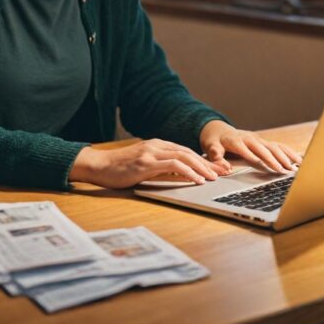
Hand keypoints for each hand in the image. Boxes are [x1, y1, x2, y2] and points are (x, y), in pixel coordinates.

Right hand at [69, 139, 229, 188]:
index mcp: (157, 145)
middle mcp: (156, 145)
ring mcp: (151, 152)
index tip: (219, 169)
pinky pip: (172, 165)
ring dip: (202, 168)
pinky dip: (187, 171)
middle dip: (208, 163)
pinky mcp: (146, 162)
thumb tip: (183, 176)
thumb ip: (162, 168)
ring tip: (214, 178)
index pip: (186, 151)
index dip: (204, 160)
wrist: (99, 165)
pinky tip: (196, 179)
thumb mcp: (145, 167)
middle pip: (189, 152)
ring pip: (184, 156)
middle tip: (224, 172)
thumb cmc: (119, 169)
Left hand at [199, 120, 302, 173]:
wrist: (220, 130)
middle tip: (283, 170)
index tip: (263, 164)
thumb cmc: (215, 141)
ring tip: (295, 167)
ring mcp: (258, 139)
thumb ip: (215, 156)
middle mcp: (249, 138)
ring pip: (274, 146)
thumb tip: (225, 168)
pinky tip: (299, 160)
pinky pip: (279, 146)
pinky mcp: (264, 142)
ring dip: (285, 156)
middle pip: (263, 148)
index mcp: (235, 140)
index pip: (246, 148)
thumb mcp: (210, 147)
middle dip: (274, 158)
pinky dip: (289, 152)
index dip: (254, 156)